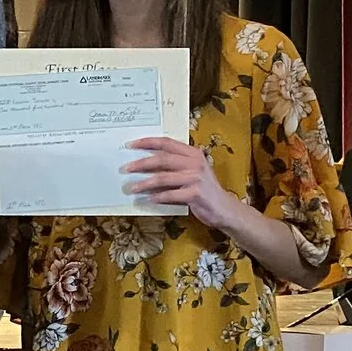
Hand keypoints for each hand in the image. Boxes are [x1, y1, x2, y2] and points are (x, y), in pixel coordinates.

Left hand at [122, 136, 237, 231]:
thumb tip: (147, 165)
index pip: (166, 142)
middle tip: (126, 168)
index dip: (147, 142)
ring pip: (163, 177)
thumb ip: (175, 166)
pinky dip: (158, 197)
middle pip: (162, 159)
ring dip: (145, 183)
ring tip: (133, 188)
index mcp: (193, 153)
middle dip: (141, 163)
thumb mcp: (193, 172)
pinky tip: (150, 199)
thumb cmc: (206, 190)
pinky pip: (170, 195)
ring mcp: (196, 178)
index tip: (131, 145)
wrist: (225, 208)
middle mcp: (195, 162)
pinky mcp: (195, 194)